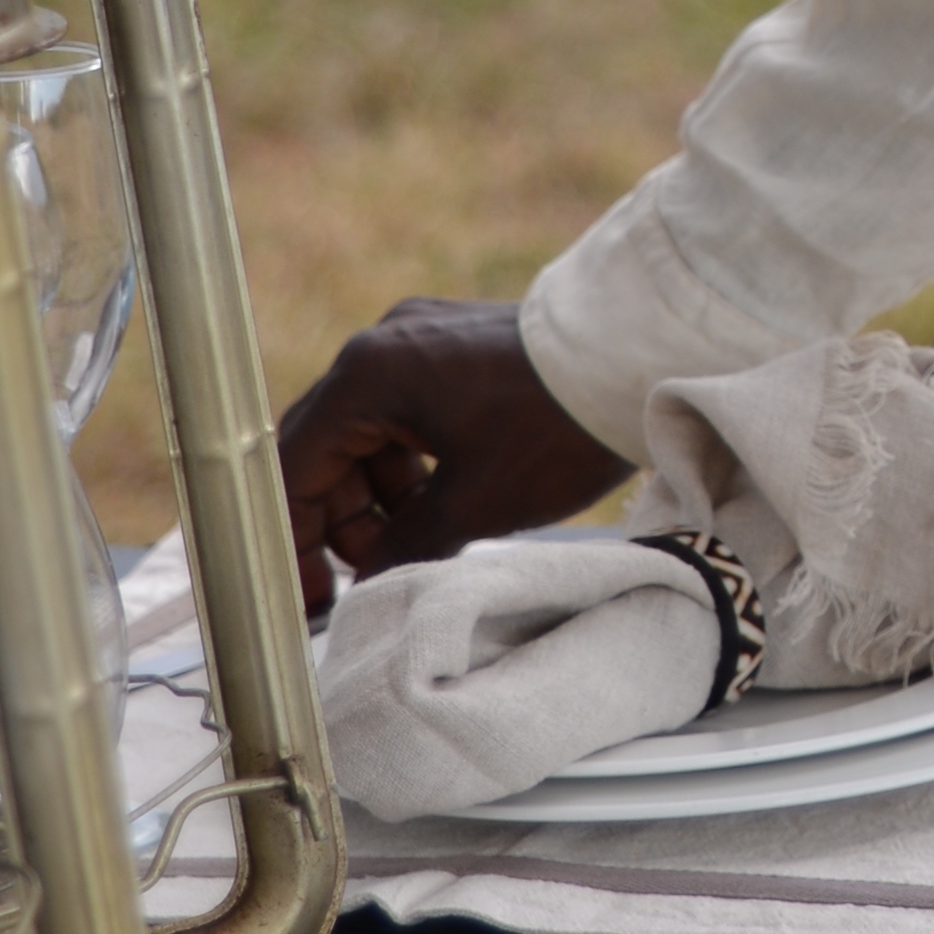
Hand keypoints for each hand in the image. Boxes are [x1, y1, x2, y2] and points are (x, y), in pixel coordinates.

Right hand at [273, 297, 631, 618]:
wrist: (640, 357)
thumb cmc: (555, 428)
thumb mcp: (474, 504)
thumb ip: (402, 549)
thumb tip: (364, 585)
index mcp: (368, 376)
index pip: (294, 467)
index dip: (293, 539)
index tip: (304, 593)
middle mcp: (381, 346)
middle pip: (326, 450)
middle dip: (340, 522)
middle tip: (358, 582)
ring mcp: (417, 341)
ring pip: (367, 437)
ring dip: (378, 500)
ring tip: (410, 549)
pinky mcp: (452, 347)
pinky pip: (405, 417)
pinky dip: (411, 468)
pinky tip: (437, 510)